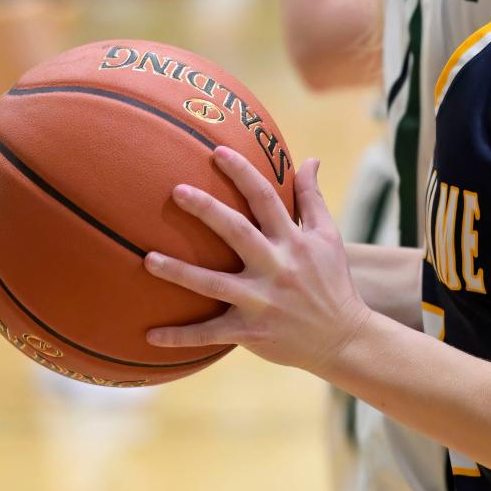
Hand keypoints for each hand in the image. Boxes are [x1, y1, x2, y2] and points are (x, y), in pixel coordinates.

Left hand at [145, 147, 367, 374]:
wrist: (344, 338)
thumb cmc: (333, 282)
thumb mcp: (328, 237)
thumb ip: (312, 198)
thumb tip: (309, 160)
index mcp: (294, 241)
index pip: (267, 199)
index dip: (242, 173)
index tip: (217, 152)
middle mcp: (277, 267)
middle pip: (237, 232)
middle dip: (207, 210)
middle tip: (176, 191)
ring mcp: (262, 301)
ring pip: (214, 284)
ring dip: (179, 272)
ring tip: (147, 259)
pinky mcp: (251, 331)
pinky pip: (210, 334)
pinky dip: (181, 337)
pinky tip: (150, 335)